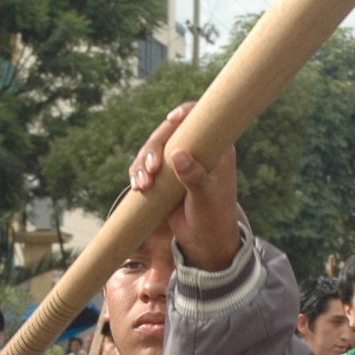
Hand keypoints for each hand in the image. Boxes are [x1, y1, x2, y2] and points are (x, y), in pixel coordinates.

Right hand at [129, 102, 241, 270]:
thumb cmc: (214, 218)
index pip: (201, 119)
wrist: (205, 242)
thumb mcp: (206, 198)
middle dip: (154, 147)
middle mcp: (197, 150)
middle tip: (151, 169)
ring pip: (153, 149)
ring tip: (143, 185)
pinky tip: (138, 187)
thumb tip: (178, 154)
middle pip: (169, 133)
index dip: (186, 113)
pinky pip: (146, 167)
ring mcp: (179, 162)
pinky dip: (138, 173)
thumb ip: (194, 176)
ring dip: (143, 163)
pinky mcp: (165, 176)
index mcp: (216, 148)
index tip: (172, 119)